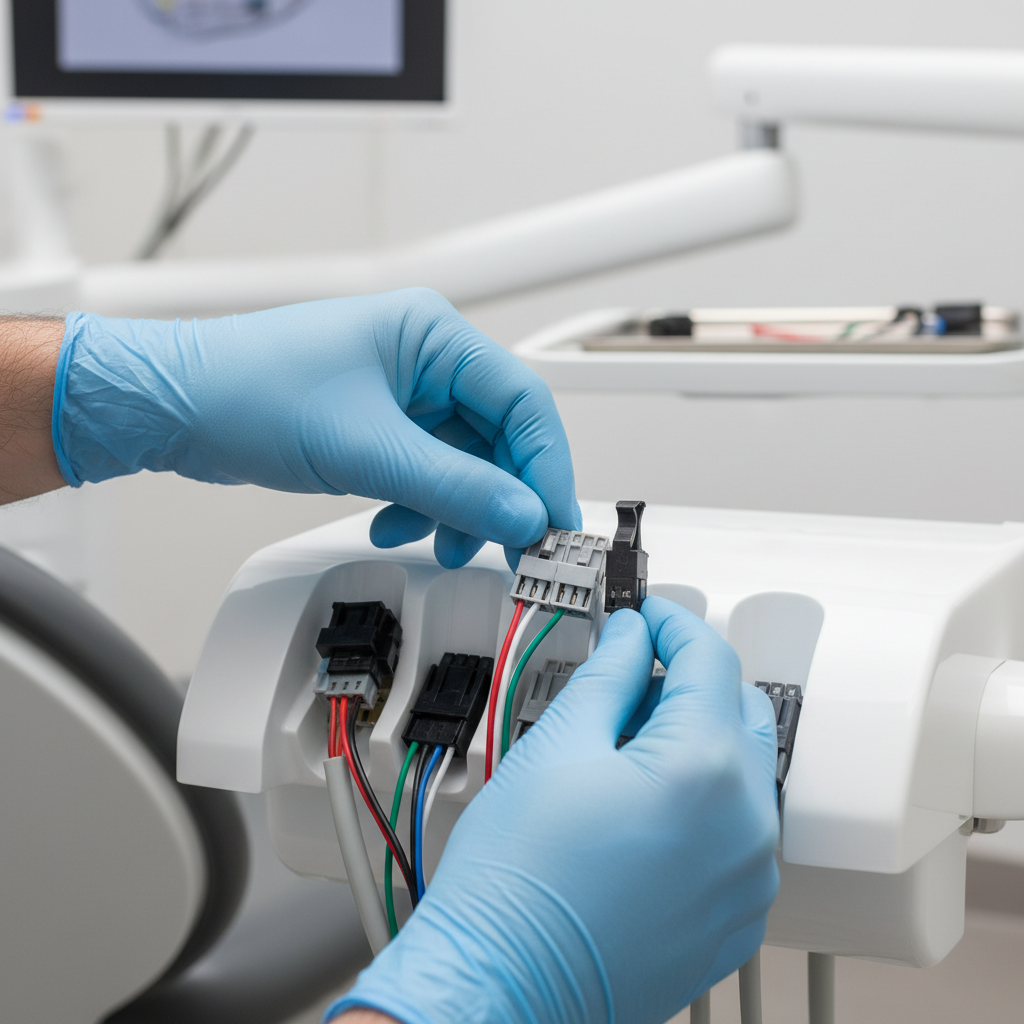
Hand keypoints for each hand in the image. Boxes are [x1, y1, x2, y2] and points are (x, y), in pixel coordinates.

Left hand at [53, 288, 579, 566]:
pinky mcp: (379, 428)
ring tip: (445, 542)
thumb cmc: (248, 390)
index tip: (554, 521)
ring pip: (464, 463)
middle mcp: (425, 362)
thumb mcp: (367, 447)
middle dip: (503, 497)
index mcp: (433, 336)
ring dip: (460, 510)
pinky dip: (422, 506)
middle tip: (516, 546)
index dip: (546, 466)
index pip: (523, 402)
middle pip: (499, 437)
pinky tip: (395, 523)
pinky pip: (428, 474)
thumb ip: (456, 487)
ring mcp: (401, 397)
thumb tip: (523, 515)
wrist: (173, 408)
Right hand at [327, 597, 779, 1023]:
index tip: (643, 614)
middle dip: (689, 680)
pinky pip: (738, 833)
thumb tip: (630, 637)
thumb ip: (609, 674)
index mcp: (705, 770)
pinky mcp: (735, 918)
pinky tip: (642, 808)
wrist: (501, 980)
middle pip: (740, 709)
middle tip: (630, 676)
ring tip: (623, 749)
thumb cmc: (518, 878)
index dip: (670, 622)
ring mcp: (747, 879)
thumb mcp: (558, 744)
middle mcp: (746, 826)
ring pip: (742, 772)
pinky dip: (703, 802)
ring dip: (696, 740)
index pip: (709, 659)